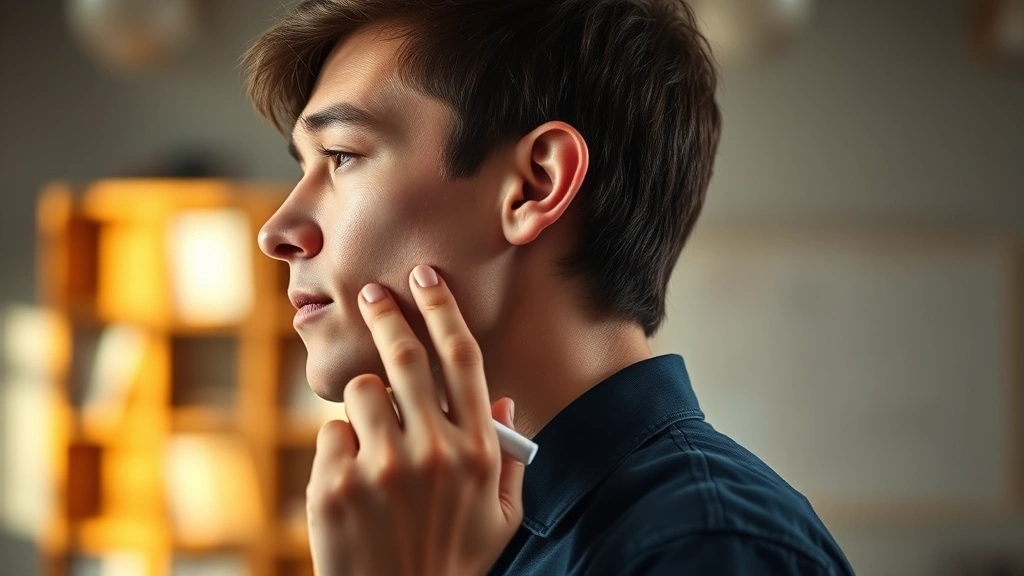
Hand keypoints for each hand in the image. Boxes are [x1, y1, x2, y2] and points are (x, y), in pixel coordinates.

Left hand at [306, 265, 524, 575]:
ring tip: (372, 436)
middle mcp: (432, 453)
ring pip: (361, 392)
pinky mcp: (335, 487)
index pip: (462, 360)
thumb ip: (507, 454)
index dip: (442, 308)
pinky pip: (331, 434)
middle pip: (405, 357)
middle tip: (369, 295)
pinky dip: (340, 447)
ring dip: (365, 402)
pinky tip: (353, 480)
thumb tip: (500, 394)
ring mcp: (381, 469)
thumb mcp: (501, 514)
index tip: (424, 276)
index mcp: (477, 452)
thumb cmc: (455, 558)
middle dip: (385, 314)